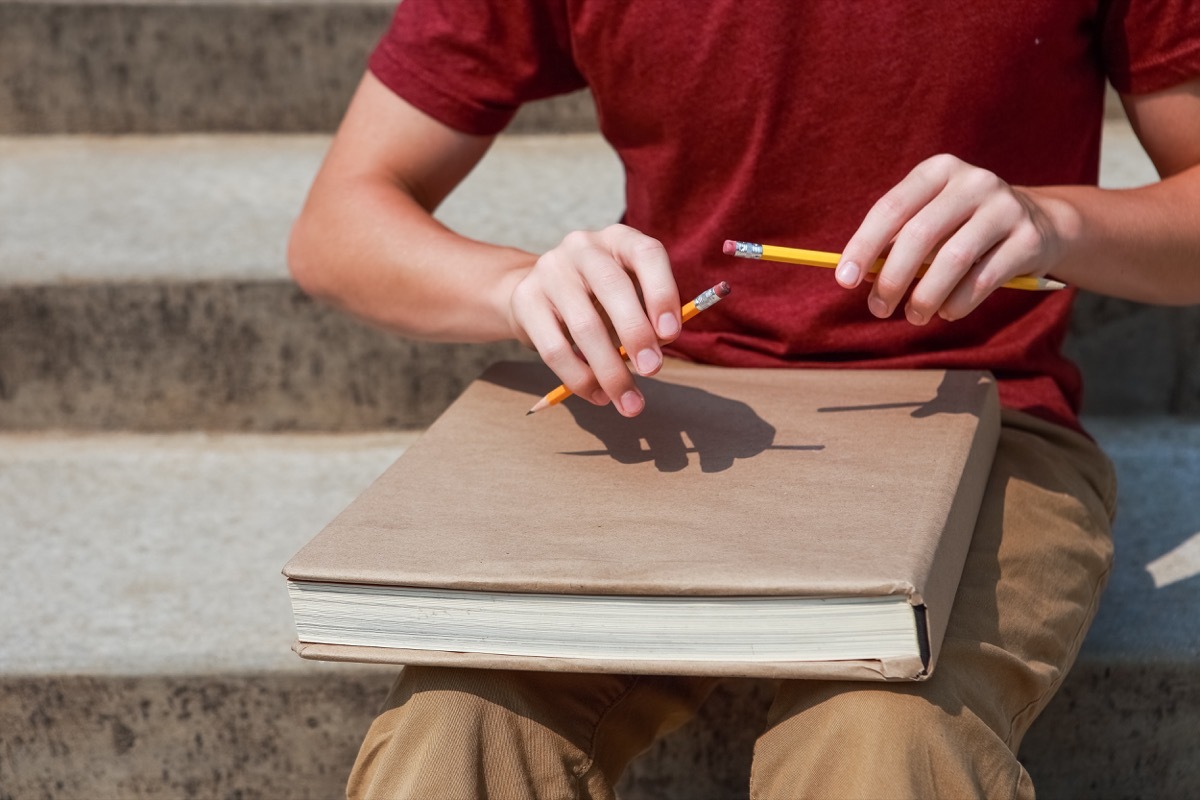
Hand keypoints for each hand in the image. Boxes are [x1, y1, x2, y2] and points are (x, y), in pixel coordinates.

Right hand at [507, 224, 680, 416]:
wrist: (535, 291)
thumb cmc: (597, 297)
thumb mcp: (627, 293)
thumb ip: (648, 316)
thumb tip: (658, 350)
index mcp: (619, 239)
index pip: (647, 254)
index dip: (662, 293)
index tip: (671, 334)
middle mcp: (583, 247)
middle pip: (613, 287)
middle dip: (637, 334)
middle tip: (653, 370)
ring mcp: (550, 270)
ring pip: (584, 325)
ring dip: (610, 370)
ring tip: (628, 401)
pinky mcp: (526, 300)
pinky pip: (555, 348)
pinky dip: (579, 378)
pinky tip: (597, 395)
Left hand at [835, 154, 1064, 323]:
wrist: (1040, 223)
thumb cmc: (964, 226)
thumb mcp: (931, 221)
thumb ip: (897, 242)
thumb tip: (860, 275)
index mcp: (939, 170)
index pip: (891, 207)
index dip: (863, 246)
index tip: (844, 280)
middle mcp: (973, 182)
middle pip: (920, 234)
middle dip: (892, 278)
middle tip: (878, 308)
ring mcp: (1006, 207)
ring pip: (953, 259)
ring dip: (925, 296)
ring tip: (914, 316)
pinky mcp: (1029, 239)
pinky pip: (984, 279)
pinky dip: (958, 303)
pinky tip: (947, 312)